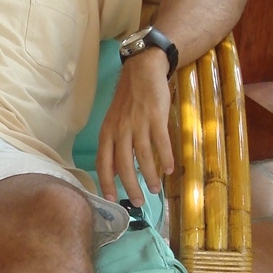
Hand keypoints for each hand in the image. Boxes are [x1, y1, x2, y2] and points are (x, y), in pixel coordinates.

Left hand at [96, 48, 174, 204]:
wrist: (142, 70)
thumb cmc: (128, 99)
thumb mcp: (113, 121)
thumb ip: (113, 145)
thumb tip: (114, 172)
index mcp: (107, 132)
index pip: (103, 162)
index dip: (106, 182)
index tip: (111, 199)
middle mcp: (120, 130)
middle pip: (123, 164)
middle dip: (131, 186)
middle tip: (139, 202)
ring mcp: (138, 123)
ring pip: (142, 157)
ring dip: (150, 176)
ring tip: (155, 189)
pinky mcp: (156, 117)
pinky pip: (160, 143)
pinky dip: (165, 158)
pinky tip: (169, 169)